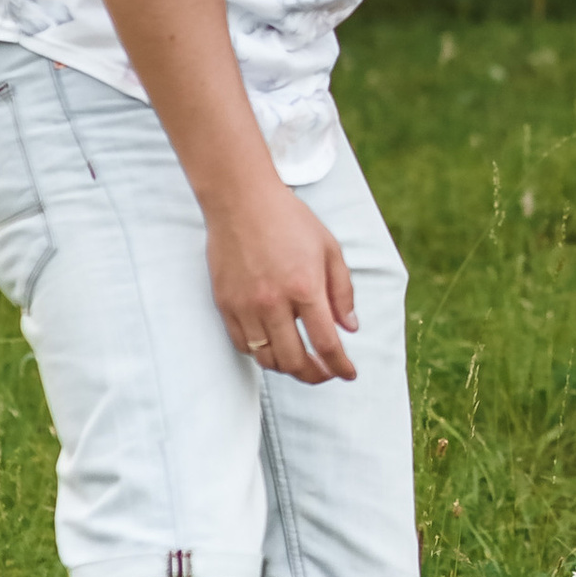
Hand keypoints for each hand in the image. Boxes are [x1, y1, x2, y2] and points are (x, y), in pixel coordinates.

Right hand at [205, 178, 357, 381]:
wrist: (241, 200)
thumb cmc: (289, 220)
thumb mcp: (329, 248)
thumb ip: (342, 291)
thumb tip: (350, 328)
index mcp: (305, 287)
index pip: (326, 344)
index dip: (340, 366)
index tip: (349, 374)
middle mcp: (273, 303)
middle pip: (295, 361)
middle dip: (316, 376)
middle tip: (326, 374)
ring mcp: (245, 306)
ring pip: (267, 359)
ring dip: (288, 368)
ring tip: (301, 362)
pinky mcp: (225, 304)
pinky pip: (243, 345)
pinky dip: (261, 354)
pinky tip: (274, 346)